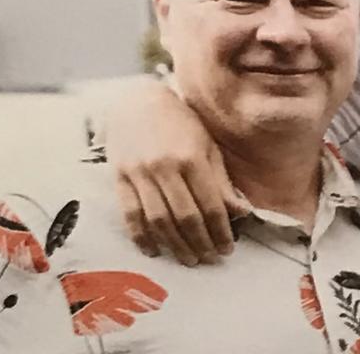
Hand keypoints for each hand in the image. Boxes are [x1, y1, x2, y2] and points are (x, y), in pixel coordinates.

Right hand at [107, 80, 246, 265]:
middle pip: (185, 217)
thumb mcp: (207, 146)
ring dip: (175, 245)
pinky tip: (154, 250)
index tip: (228, 247)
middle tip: (211, 258)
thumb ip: (222, 181)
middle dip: (201, 242)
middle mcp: (165, 167)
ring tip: (189, 259)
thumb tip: (240, 213)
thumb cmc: (180, 123)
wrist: (137, 102)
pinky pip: (130, 214)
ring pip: (158, 220)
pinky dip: (142, 237)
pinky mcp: (119, 178)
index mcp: (192, 158)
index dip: (220, 231)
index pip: (210, 204)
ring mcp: (139, 174)